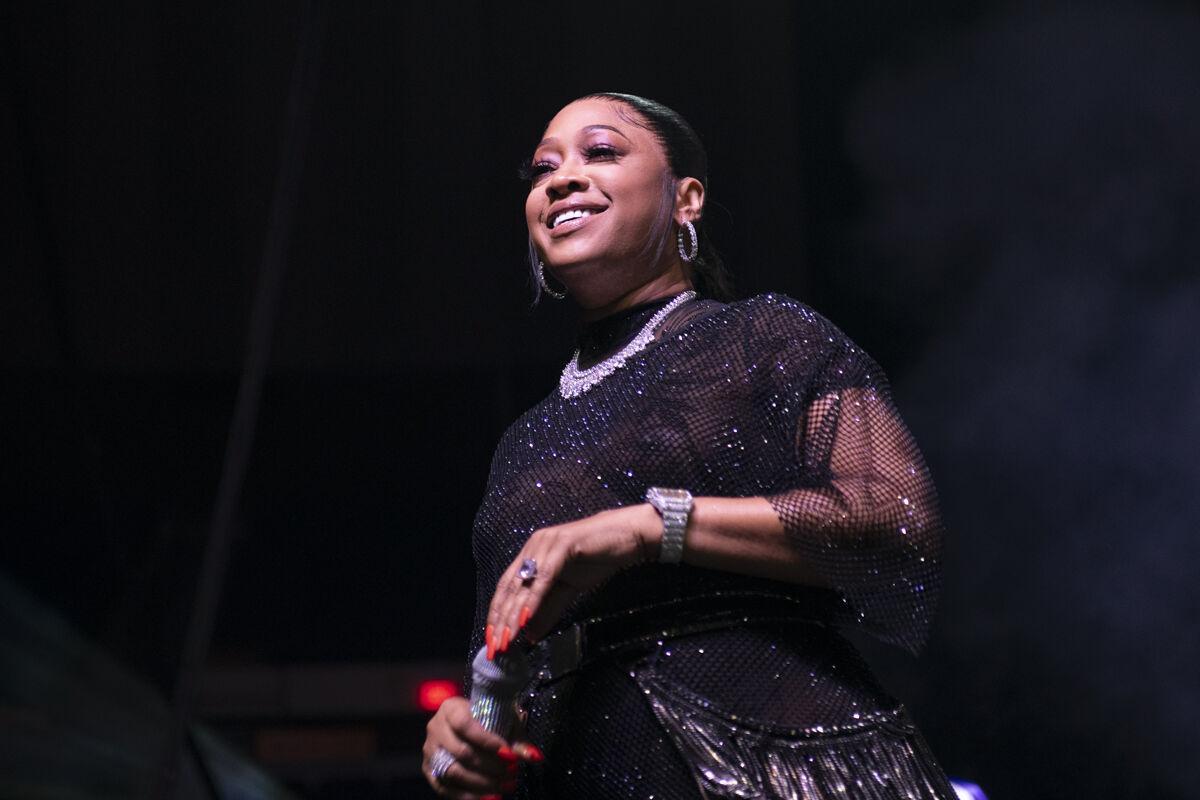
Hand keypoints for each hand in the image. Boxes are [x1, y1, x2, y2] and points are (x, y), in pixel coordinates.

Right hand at [422, 696, 541, 798]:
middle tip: (512, 773)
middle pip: (461, 752)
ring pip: (452, 772)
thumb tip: (534, 757)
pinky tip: (489, 798)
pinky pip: (444, 788)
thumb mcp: (504, 721)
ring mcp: (430, 750)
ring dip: (482, 784)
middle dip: (490, 767)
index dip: (487, 741)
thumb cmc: (489, 718)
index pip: (465, 725)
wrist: (468, 721)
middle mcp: (435, 728)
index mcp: (451, 709)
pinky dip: (467, 797)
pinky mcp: (428, 770)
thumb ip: (517, 740)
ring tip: (505, 787)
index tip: (509, 755)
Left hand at [485, 504, 657, 654]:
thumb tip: (530, 635)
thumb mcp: (569, 589)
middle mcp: (534, 546)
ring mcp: (546, 543)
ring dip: (512, 616)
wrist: (628, 537)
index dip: (497, 615)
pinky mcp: (561, 545)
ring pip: (523, 585)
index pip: (506, 588)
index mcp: (532, 554)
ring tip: (506, 639)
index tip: (492, 641)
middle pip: (509, 588)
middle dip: (500, 621)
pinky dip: (533, 600)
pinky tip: (525, 619)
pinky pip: (544, 578)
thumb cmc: (599, 559)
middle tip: (495, 647)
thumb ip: (548, 610)